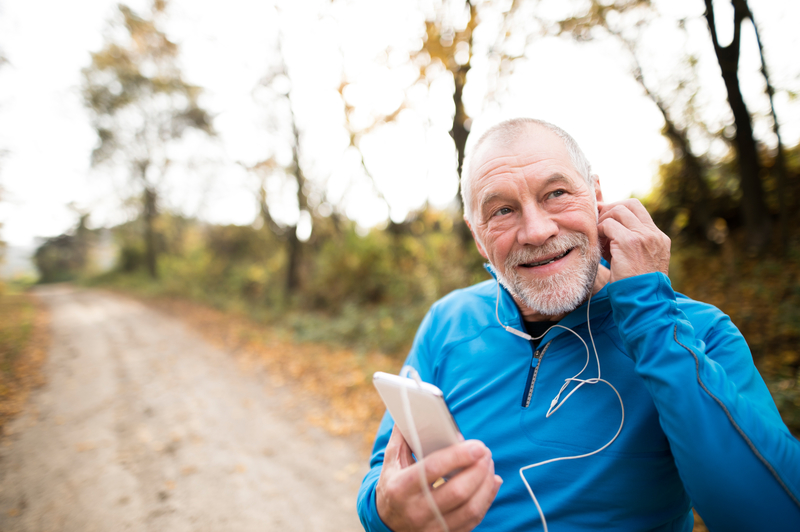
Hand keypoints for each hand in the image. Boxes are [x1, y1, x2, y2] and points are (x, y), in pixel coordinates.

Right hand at [376, 426, 502, 531]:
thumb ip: (402, 437)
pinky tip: (491, 481)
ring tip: (488, 463)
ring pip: (469, 508)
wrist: (387, 523)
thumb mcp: (391, 462)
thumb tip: (411, 408)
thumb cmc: (393, 485)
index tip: (477, 445)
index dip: (457, 456)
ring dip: (486, 483)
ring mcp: (431, 527)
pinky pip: (473, 520)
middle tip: (485, 451)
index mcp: (400, 488)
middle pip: (457, 491)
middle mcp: (416, 511)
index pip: (432, 470)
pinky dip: (487, 499)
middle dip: (478, 469)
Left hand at [597, 199, 670, 283]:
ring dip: (604, 220)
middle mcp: (654, 234)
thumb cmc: (636, 286)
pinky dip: (601, 230)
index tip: (606, 219)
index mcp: (659, 238)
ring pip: (619, 211)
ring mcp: (644, 236)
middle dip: (610, 209)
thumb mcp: (639, 261)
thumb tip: (607, 229)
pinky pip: (610, 225)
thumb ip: (629, 243)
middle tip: (598, 222)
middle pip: (630, 204)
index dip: (620, 209)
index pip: (639, 210)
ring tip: (599, 236)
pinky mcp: (630, 242)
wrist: (644, 301)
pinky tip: (599, 244)